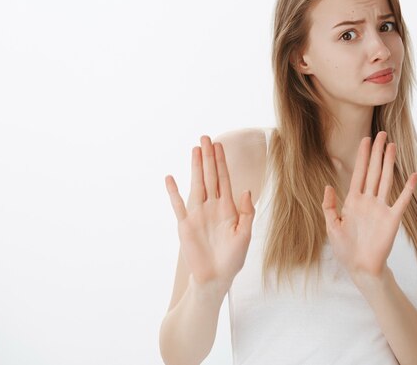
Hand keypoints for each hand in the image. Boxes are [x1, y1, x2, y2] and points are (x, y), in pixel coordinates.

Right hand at [165, 135, 254, 290]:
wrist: (215, 279)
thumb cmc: (232, 259)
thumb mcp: (245, 236)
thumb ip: (246, 213)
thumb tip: (246, 190)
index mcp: (228, 209)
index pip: (224, 180)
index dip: (222, 162)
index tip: (219, 146)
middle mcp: (212, 207)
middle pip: (210, 177)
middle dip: (208, 158)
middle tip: (206, 138)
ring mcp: (198, 214)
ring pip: (196, 185)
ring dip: (194, 167)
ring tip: (194, 149)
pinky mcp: (185, 225)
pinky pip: (178, 205)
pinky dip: (174, 192)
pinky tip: (170, 178)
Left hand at [321, 131, 416, 281]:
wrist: (360, 268)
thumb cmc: (345, 249)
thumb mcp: (331, 226)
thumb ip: (329, 206)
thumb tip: (328, 186)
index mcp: (353, 201)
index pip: (358, 173)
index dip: (362, 156)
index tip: (365, 140)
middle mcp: (368, 201)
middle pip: (374, 171)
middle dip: (377, 152)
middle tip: (381, 134)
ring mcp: (381, 209)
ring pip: (386, 180)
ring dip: (389, 163)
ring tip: (392, 145)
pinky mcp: (392, 219)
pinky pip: (401, 201)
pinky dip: (407, 189)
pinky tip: (413, 176)